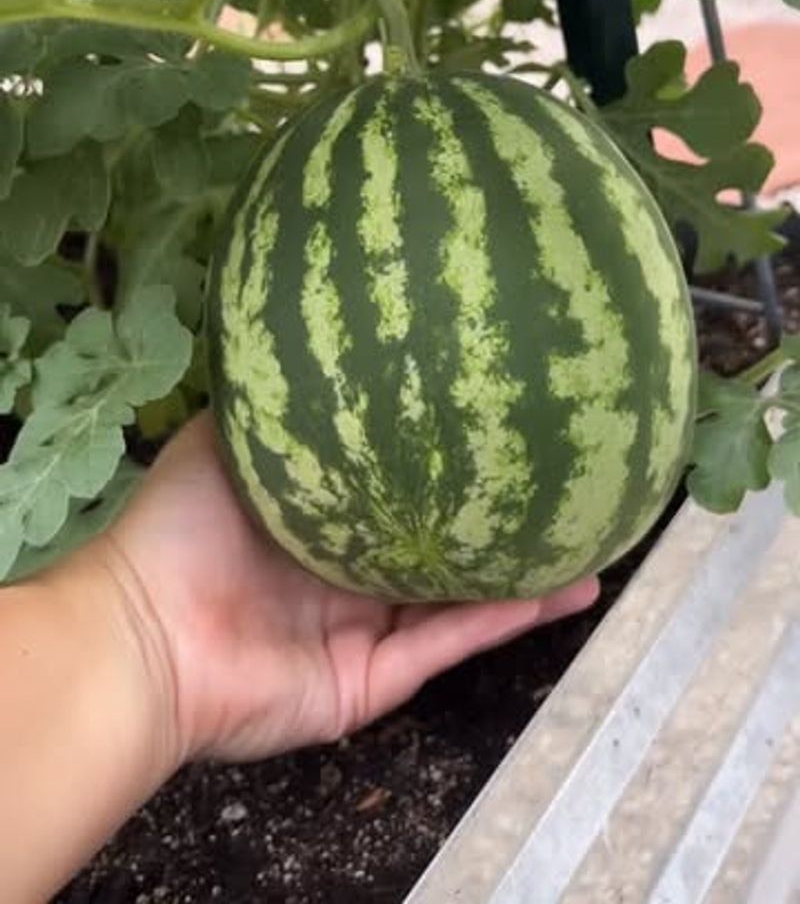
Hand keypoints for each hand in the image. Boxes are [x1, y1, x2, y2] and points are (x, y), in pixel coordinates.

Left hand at [96, 412, 598, 767]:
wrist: (150, 635)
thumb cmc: (181, 527)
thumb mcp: (231, 442)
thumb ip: (277, 404)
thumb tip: (311, 330)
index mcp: (318, 518)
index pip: (396, 485)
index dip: (446, 456)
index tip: (497, 415)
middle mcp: (348, 572)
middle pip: (439, 542)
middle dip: (496, 513)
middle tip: (561, 473)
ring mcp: (365, 631)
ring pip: (462, 595)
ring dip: (526, 570)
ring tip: (593, 537)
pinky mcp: (376, 680)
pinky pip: (452, 642)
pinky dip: (507, 617)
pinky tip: (564, 587)